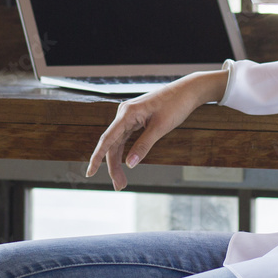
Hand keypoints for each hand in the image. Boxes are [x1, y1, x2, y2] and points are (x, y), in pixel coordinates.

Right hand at [86, 69, 228, 190]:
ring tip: (122, 181)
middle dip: (113, 166)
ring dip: (118, 162)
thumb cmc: (175, 105)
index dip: (96, 157)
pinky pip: (125, 138)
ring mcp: (129, 116)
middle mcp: (124, 114)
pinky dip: (125, 152)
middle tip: (119, 186)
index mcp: (127, 113)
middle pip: (112, 144)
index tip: (90, 173)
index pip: (107, 139)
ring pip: (118, 143)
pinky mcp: (136, 119)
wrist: (187, 91)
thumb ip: (143, 146)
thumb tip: (130, 164)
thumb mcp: (160, 127)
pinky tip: (124, 164)